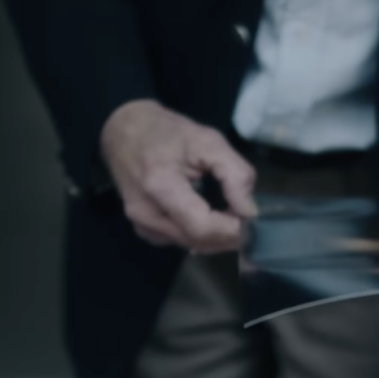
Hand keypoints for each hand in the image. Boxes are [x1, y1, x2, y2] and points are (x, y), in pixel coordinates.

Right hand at [100, 99, 257, 253]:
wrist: (123, 132)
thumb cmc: (166, 132)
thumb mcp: (208, 140)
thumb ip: (234, 174)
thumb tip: (249, 211)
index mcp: (159, 185)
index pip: (201, 226)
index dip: (232, 230)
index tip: (254, 223)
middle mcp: (146, 213)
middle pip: (198, 241)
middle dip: (230, 238)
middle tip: (253, 225)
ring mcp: (142, 225)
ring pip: (191, 246)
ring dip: (218, 240)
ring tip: (237, 223)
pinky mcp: (143, 231)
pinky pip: (180, 242)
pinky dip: (202, 237)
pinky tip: (215, 223)